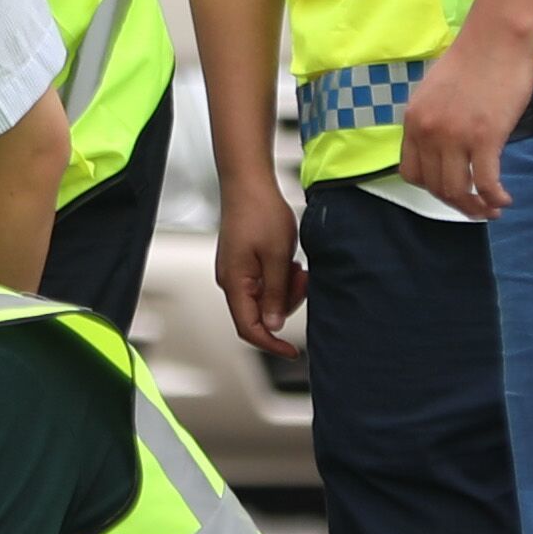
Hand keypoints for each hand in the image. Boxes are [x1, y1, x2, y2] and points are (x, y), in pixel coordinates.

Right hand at [212, 185, 303, 356]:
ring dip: (285, 288)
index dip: (271, 344)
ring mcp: (236, 271)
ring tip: (296, 264)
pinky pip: (264, 282)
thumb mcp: (277, 257)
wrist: (248, 182)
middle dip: (286, 303)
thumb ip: (276, 294)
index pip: (249, 328)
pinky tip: (288, 259)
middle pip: (259, 313)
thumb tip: (273, 325)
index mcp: (235, 283)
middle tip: (301, 279)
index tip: (292, 351)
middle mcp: (231, 280)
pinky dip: (280, 277)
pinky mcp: (243, 262)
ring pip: (265, 297)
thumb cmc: (259, 212)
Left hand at [398, 14, 532, 221]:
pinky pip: (485, 182)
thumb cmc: (473, 59)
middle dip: (456, 203)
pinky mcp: (485, 138)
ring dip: (475, 207)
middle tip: (476, 207)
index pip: (412, 173)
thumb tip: (443, 148)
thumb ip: (433, 121)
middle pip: (435, 187)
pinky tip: (504, 200)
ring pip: (458, 190)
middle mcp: (428, 132)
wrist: (496, 38)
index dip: (431, 189)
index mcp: (414, 121)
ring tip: (491, 209)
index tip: (450, 190)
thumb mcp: (435, 92)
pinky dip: (494, 198)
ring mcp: (455, 136)